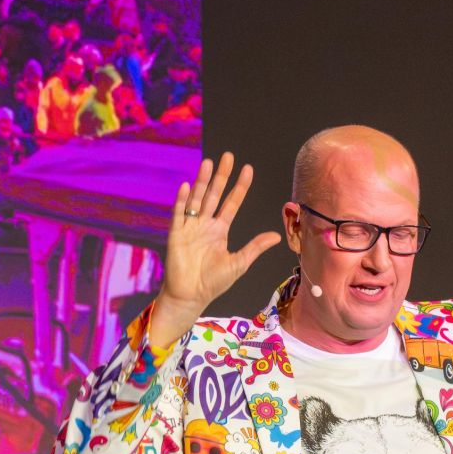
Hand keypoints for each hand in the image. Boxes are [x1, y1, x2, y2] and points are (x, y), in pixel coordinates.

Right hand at [148, 153, 280, 348]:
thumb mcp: (239, 263)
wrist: (190, 297)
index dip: (240, 187)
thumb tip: (276, 235)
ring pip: (198, 199)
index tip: (248, 169)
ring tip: (208, 163)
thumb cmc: (213, 283)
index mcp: (219, 230)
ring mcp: (190, 227)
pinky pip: (179, 214)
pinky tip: (187, 186)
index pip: (232, 203)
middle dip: (221, 176)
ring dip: (202, 181)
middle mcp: (205, 224)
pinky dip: (183, 201)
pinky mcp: (176, 235)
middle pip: (214, 194)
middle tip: (228, 156)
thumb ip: (255, 247)